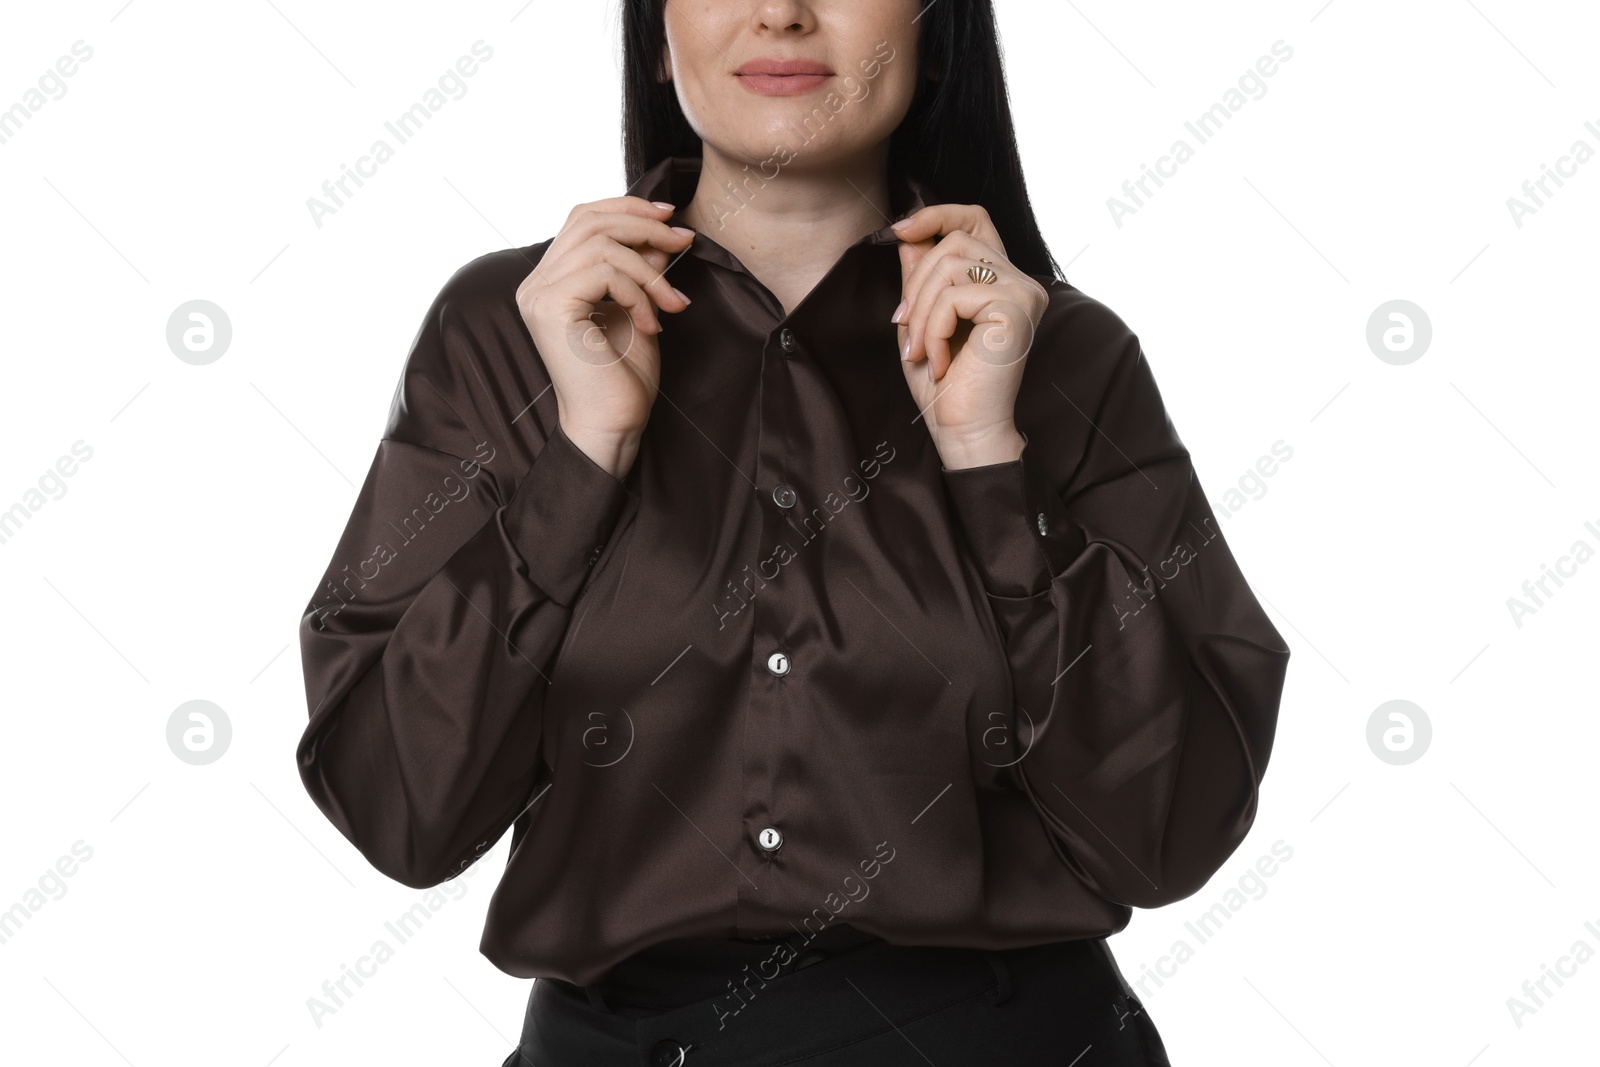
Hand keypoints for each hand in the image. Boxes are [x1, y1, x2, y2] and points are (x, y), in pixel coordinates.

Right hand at [515, 196, 695, 477]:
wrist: (611, 425)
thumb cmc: (623, 379)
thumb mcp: (639, 309)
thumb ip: (641, 270)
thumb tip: (661, 233)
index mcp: (552, 281)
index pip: (583, 219)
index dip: (627, 208)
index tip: (670, 216)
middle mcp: (537, 283)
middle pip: (590, 220)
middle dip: (644, 225)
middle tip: (683, 242)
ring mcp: (539, 294)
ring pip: (602, 244)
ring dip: (649, 269)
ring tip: (673, 303)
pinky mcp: (550, 307)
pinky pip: (604, 272)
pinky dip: (638, 293)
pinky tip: (651, 325)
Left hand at [890, 205, 1048, 467]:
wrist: (965, 429)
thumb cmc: (945, 384)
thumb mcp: (922, 320)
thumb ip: (920, 276)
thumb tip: (908, 234)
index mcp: (1000, 280)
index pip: (975, 218)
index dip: (938, 214)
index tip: (900, 230)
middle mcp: (1019, 280)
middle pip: (953, 241)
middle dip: (915, 283)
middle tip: (904, 328)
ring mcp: (1021, 292)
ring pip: (949, 264)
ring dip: (920, 309)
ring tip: (918, 349)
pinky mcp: (1015, 308)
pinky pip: (954, 296)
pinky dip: (932, 329)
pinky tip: (936, 361)